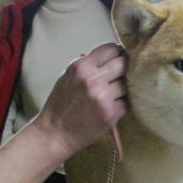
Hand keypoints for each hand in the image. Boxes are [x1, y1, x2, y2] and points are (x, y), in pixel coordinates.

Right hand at [35, 42, 127, 157]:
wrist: (55, 133)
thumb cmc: (60, 104)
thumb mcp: (67, 77)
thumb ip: (87, 65)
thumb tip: (110, 55)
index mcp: (81, 67)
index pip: (111, 49)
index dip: (117, 53)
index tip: (118, 58)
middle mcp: (93, 79)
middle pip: (123, 64)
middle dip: (122, 69)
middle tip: (118, 76)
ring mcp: (103, 96)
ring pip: (126, 84)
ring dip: (121, 89)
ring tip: (110, 95)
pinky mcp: (111, 113)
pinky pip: (125, 103)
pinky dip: (120, 105)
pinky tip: (109, 108)